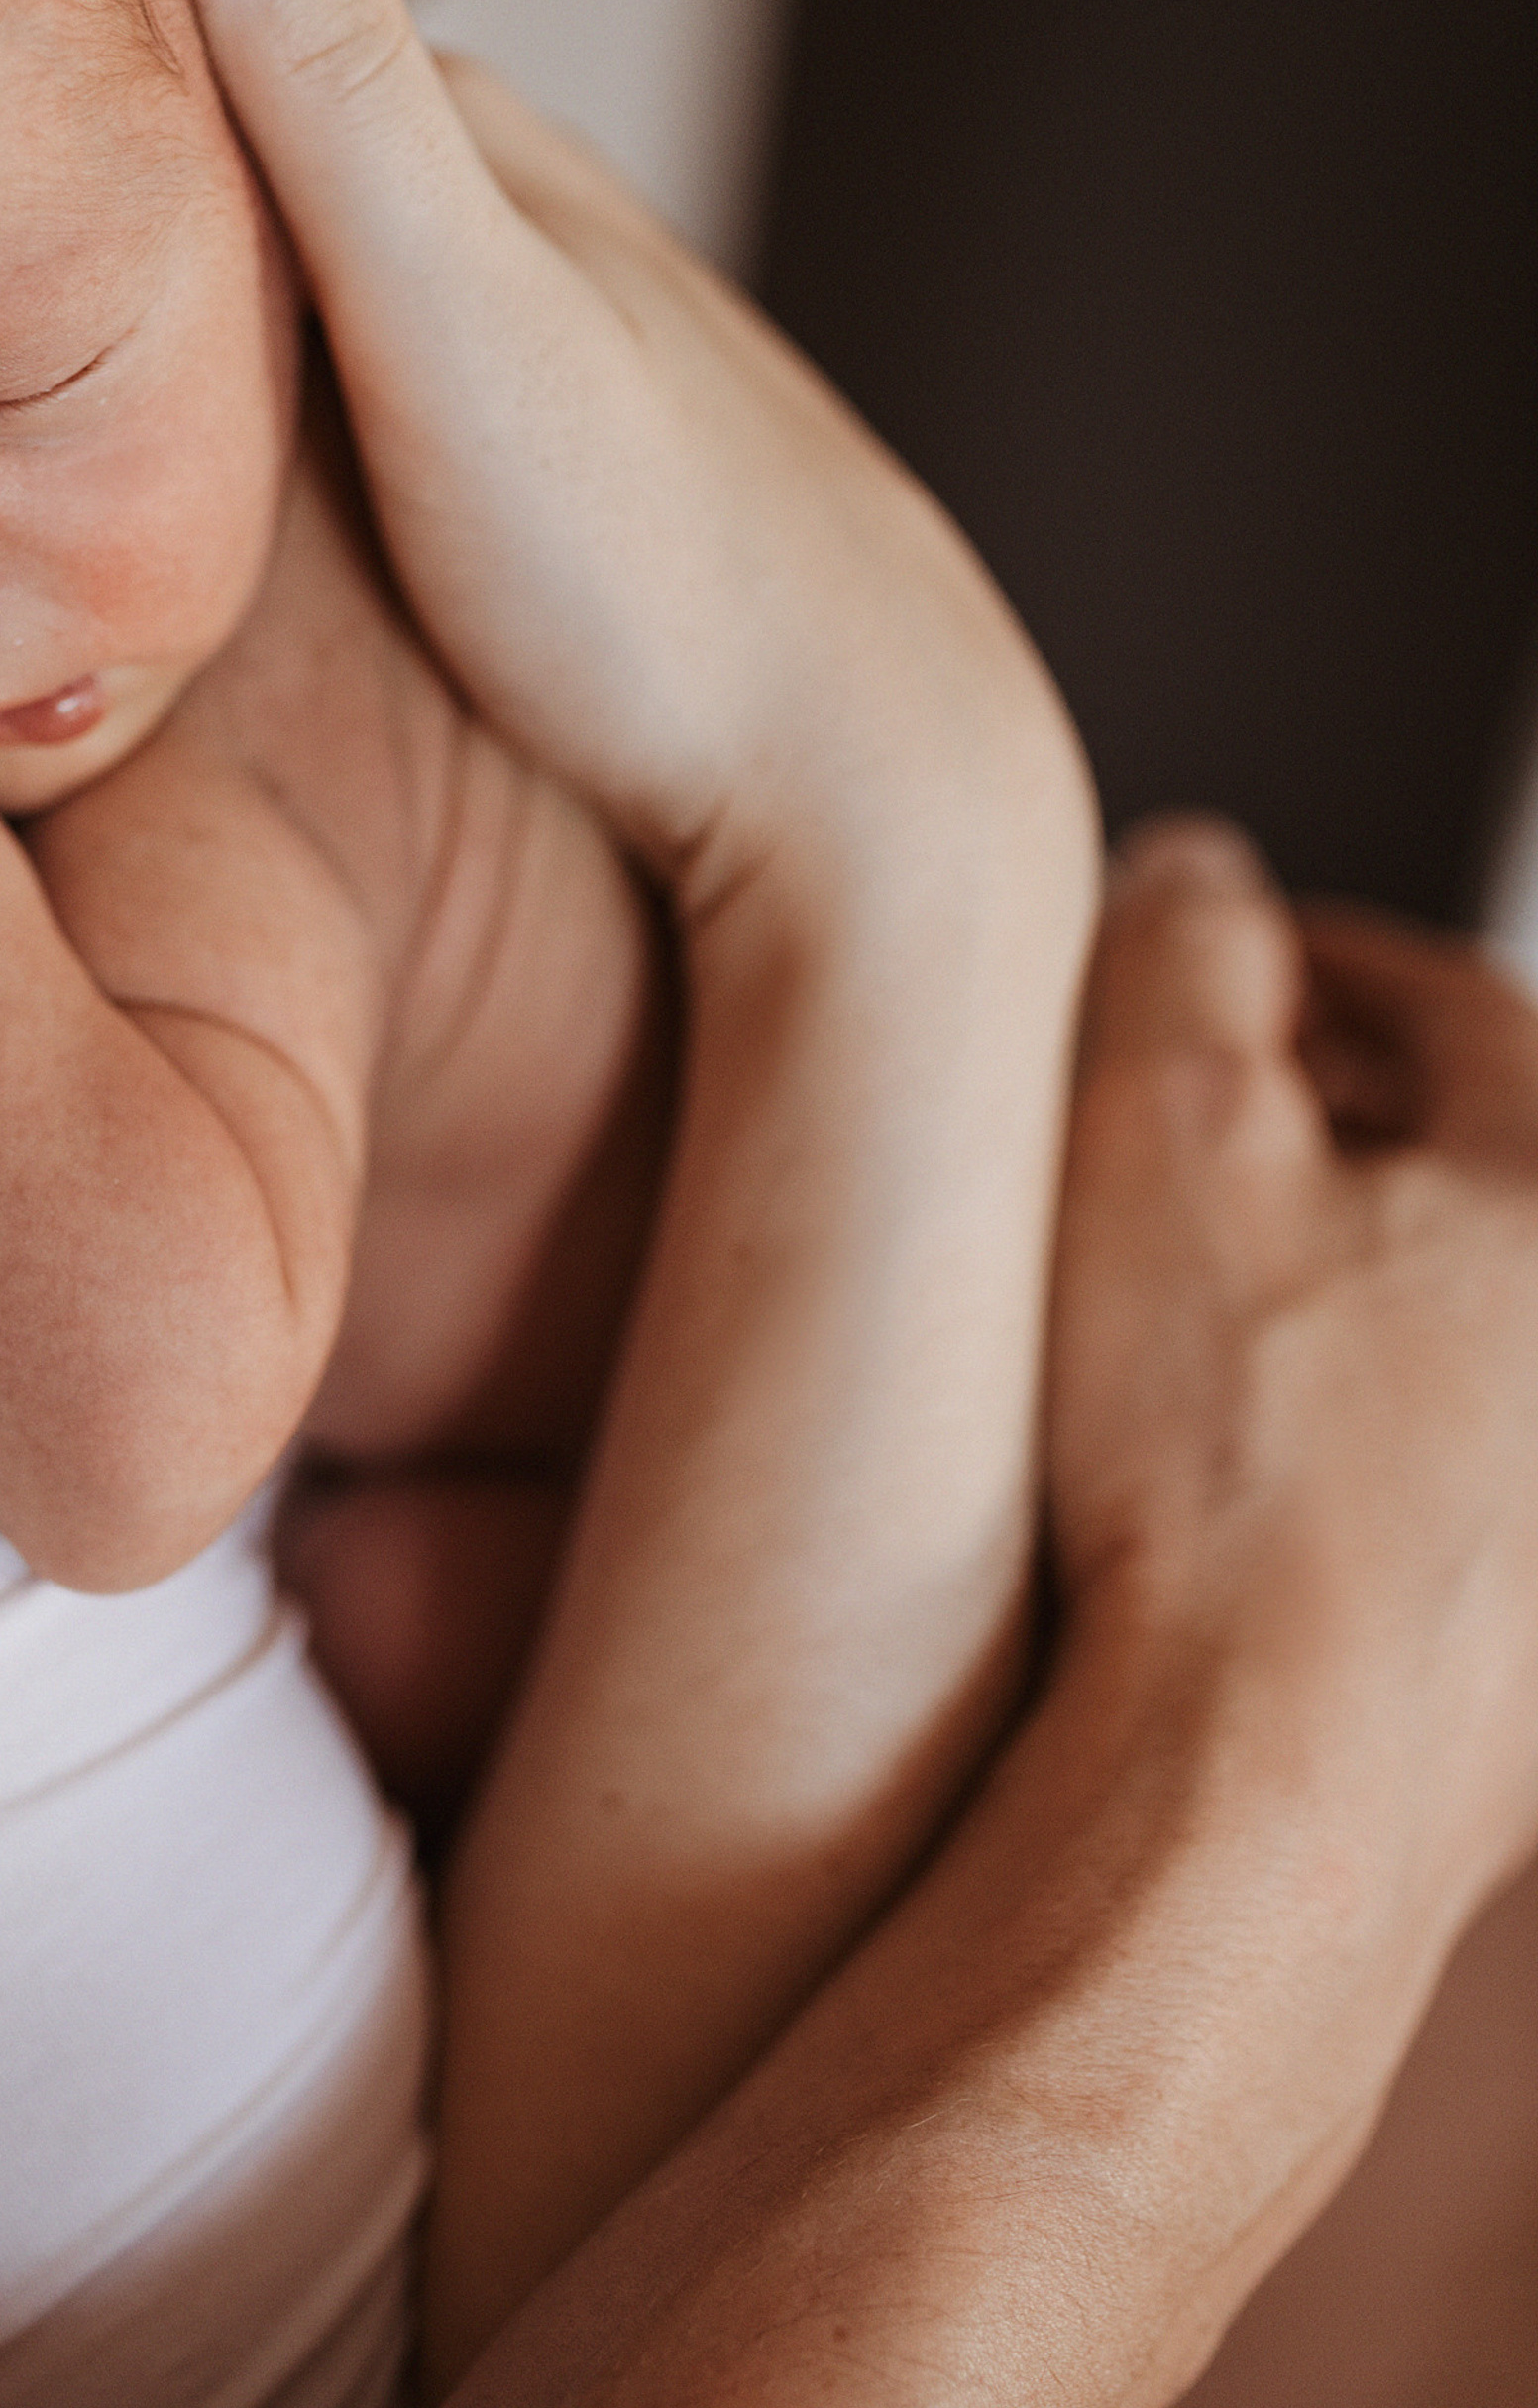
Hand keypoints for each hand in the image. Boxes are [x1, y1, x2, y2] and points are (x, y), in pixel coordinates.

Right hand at [164, 0, 1068, 896]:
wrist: (837, 776)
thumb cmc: (650, 569)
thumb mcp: (459, 313)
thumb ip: (334, 94)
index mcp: (468, 146)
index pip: (224, 22)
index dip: (80, 58)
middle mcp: (495, 226)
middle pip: (247, 167)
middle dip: (110, 188)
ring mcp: (505, 356)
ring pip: (284, 294)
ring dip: (171, 307)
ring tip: (17, 354)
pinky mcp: (504, 480)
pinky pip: (328, 406)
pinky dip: (242, 409)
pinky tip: (190, 470)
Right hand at [1049, 816, 1537, 1931]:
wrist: (1256, 1789)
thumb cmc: (1227, 1472)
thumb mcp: (1163, 1129)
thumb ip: (1183, 947)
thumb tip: (1195, 875)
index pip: (1450, 1002)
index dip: (1305, 961)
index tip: (1215, 970)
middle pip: (1473, 1163)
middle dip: (1334, 1121)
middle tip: (1188, 1127)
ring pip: (1456, 1325)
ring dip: (1347, 1282)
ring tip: (1197, 1300)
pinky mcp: (1533, 1650)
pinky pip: (1443, 1472)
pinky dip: (1353, 1427)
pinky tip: (1229, 1462)